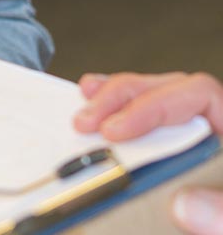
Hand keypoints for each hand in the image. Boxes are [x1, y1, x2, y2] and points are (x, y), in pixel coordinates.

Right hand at [74, 72, 222, 234]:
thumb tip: (183, 204)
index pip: (198, 93)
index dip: (153, 104)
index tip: (118, 131)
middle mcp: (221, 129)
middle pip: (168, 88)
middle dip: (122, 99)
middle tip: (87, 123)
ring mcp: (204, 143)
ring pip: (156, 97)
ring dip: (115, 100)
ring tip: (84, 111)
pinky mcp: (185, 164)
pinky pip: (152, 124)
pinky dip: (120, 114)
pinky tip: (97, 109)